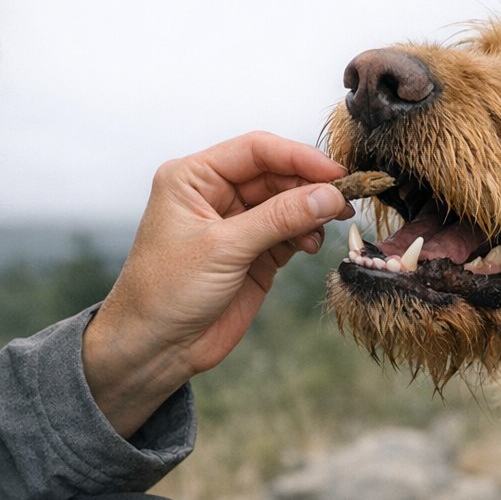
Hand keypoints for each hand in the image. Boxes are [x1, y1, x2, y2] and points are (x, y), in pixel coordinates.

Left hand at [82, 131, 350, 437]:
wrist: (155, 348)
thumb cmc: (167, 291)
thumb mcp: (224, 248)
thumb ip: (279, 218)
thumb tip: (329, 195)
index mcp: (193, 177)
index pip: (256, 151)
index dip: (298, 157)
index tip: (335, 172)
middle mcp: (215, 194)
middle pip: (277, 174)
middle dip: (311, 186)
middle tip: (345, 200)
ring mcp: (237, 224)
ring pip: (288, 203)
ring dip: (312, 211)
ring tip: (330, 224)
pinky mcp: (254, 253)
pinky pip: (290, 232)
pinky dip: (307, 234)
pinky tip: (312, 244)